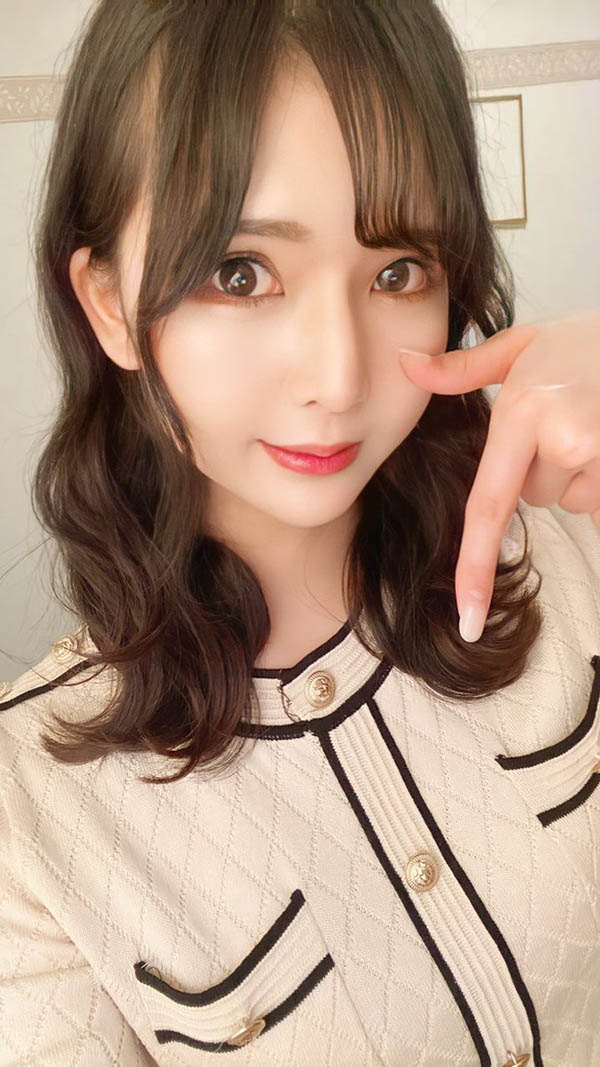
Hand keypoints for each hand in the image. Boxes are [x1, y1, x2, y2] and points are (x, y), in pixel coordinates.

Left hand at [397, 310, 599, 642]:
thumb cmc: (587, 339)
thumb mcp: (524, 344)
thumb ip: (462, 368)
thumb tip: (404, 363)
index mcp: (523, 411)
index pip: (489, 506)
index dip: (475, 568)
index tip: (469, 618)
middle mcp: (562, 440)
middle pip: (535, 497)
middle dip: (546, 468)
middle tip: (570, 417)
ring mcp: (599, 456)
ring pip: (573, 498)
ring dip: (580, 472)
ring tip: (595, 422)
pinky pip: (599, 501)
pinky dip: (599, 479)